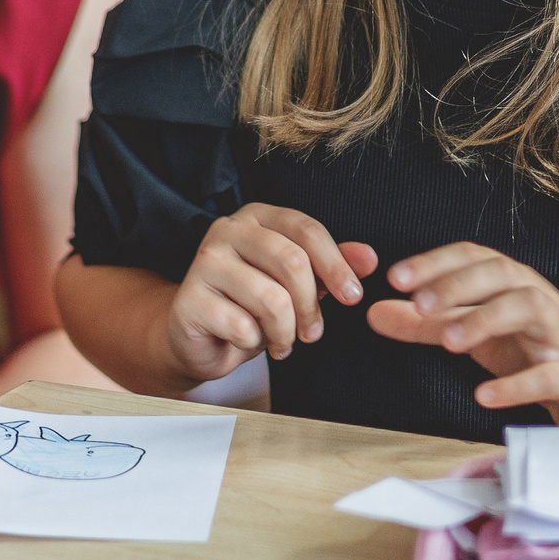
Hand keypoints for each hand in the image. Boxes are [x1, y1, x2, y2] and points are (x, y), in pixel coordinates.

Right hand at [168, 205, 376, 382]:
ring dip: (285, 332)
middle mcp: (228, 230)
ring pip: (271, 299)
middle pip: (292, 262)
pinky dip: (254, 343)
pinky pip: (242, 326)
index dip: (336, 265)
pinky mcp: (189, 299)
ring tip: (281, 341)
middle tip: (312, 333)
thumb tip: (369, 258)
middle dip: (310, 306)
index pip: (306, 230)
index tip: (354, 296)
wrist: (199, 337)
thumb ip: (330, 267)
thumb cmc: (250, 305)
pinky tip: (249, 342)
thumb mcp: (296, 284)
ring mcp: (205, 262)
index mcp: (258, 217)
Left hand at [367, 243, 558, 426]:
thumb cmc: (534, 351)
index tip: (395, 277)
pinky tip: (485, 397)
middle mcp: (536, 297)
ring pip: (528, 308)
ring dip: (486, 320)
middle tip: (419, 303)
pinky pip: (548, 374)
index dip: (434, 262)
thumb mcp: (475, 335)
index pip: (471, 256)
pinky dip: (517, 385)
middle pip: (500, 273)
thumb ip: (425, 325)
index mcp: (510, 282)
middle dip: (458, 284)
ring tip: (450, 343)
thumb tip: (373, 312)